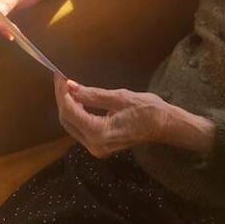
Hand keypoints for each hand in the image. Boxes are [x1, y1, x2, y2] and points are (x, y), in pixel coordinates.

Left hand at [54, 76, 213, 157]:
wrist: (165, 126)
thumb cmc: (147, 109)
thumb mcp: (119, 97)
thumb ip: (92, 94)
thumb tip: (70, 86)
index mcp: (98, 133)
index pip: (70, 112)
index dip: (62, 93)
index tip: (59, 76)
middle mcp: (94, 145)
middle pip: (67, 120)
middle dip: (62, 99)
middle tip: (62, 79)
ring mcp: (96, 148)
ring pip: (72, 125)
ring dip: (68, 106)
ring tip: (68, 86)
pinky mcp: (100, 145)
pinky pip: (81, 128)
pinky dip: (77, 113)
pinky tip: (79, 99)